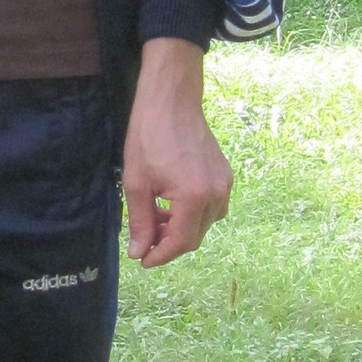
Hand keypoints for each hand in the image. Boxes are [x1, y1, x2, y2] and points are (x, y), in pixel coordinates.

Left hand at [121, 37, 231, 267]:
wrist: (171, 101)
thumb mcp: (136, 183)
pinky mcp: (225, 175)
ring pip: (204, 223)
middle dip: (168, 241)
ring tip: (154, 215)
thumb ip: (139, 221)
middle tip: (143, 237)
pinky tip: (170, 202)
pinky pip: (212, 206)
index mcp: (195, 197)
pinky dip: (191, 212)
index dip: (160, 255)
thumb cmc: (149, 137)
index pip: (180, 242)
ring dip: (180, 227)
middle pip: (194, 236)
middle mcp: (217, 194)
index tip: (143, 260)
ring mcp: (225, 184)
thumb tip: (138, 252)